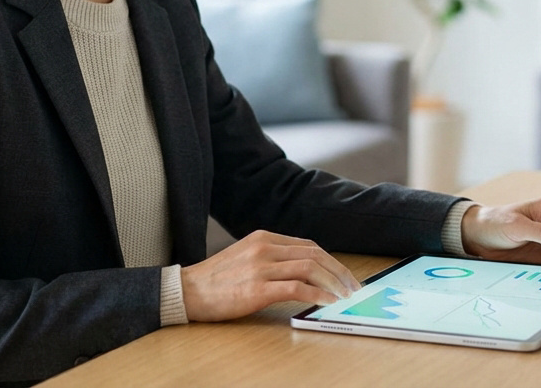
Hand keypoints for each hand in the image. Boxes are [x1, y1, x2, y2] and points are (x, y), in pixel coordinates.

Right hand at [179, 230, 360, 320]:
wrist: (187, 291)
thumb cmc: (216, 279)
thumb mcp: (245, 256)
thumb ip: (272, 257)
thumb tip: (304, 271)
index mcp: (263, 237)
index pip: (308, 245)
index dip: (331, 261)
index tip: (344, 275)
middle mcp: (264, 248)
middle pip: (314, 254)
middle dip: (339, 272)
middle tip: (353, 287)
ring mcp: (261, 267)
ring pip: (309, 268)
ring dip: (333, 284)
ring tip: (345, 297)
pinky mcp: (257, 289)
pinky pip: (297, 288)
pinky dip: (317, 295)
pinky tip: (327, 302)